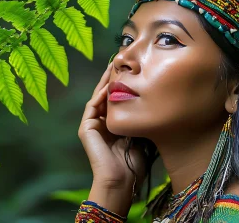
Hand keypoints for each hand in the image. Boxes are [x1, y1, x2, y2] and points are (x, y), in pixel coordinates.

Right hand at [78, 63, 144, 215]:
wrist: (121, 180)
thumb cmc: (134, 162)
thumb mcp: (139, 133)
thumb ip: (139, 117)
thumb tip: (153, 99)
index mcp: (111, 123)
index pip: (116, 97)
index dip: (122, 82)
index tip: (131, 68)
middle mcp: (100, 121)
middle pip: (105, 93)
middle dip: (111, 77)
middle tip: (119, 59)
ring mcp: (91, 124)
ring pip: (98, 97)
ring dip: (105, 81)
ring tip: (113, 66)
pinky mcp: (85, 128)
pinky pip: (92, 106)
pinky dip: (100, 96)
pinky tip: (109, 86)